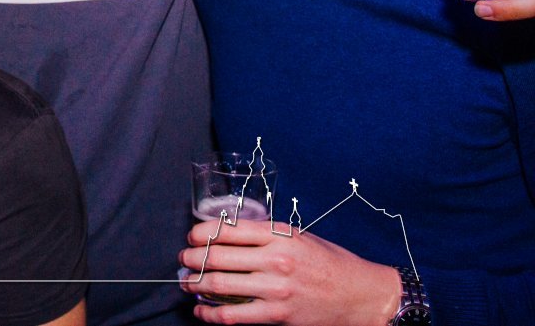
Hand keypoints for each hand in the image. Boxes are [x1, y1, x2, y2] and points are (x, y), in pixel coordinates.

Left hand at [178, 220, 398, 325]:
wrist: (362, 296)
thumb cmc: (330, 262)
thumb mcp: (299, 236)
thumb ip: (266, 235)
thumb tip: (227, 234)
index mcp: (279, 235)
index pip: (226, 229)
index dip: (199, 233)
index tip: (190, 237)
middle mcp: (275, 259)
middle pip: (216, 256)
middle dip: (190, 258)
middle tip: (182, 260)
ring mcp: (275, 289)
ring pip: (218, 285)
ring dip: (194, 284)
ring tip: (186, 283)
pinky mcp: (277, 315)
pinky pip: (232, 316)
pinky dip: (210, 314)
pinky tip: (201, 311)